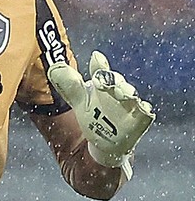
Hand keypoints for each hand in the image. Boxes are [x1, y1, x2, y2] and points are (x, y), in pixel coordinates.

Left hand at [47, 50, 154, 166]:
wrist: (106, 143)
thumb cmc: (95, 117)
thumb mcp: (80, 102)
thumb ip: (70, 85)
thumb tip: (55, 66)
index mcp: (103, 85)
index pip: (101, 71)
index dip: (99, 64)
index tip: (96, 57)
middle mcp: (119, 92)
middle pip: (118, 81)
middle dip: (113, 80)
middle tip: (104, 81)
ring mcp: (132, 105)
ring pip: (131, 95)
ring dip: (127, 93)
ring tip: (124, 93)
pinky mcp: (141, 119)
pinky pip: (145, 113)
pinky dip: (143, 110)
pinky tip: (142, 108)